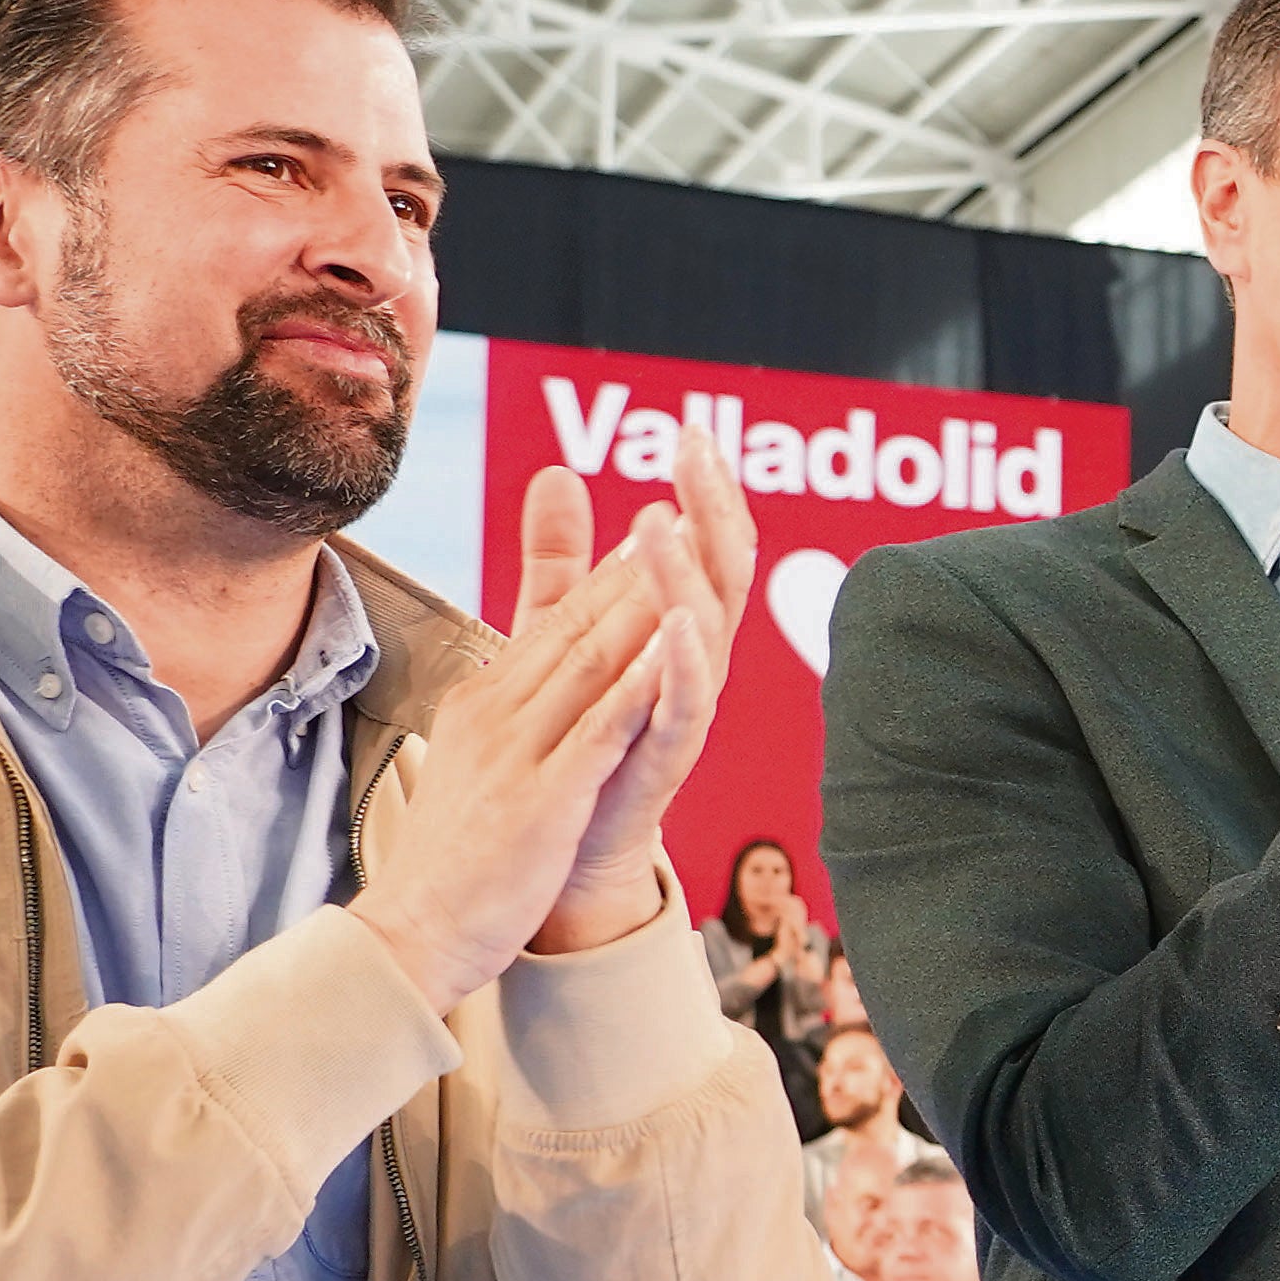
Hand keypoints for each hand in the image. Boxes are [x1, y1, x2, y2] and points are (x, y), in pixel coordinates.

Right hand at [349, 449, 716, 1013]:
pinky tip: (675, 648)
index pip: (557, 623)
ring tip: (688, 540)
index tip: (659, 519)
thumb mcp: (474, 763)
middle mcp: (500, 712)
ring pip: (592, 661)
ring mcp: (520, 753)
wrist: (409, 935)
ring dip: (642, 598)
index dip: (613, 569)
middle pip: (580, 624)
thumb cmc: (451, 859)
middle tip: (690, 500)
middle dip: (637, 561)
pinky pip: (599, 731)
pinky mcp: (542, 800)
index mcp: (487, 701)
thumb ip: (505, 706)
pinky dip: (637, 686)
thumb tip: (513, 667)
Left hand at [537, 426, 754, 955]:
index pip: (705, 546)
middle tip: (696, 451)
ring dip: (686, 575)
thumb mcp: (563, 633)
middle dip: (713, 509)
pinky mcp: (663, 761)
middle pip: (722, 574)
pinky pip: (686, 708)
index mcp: (674, 630)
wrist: (565, 848)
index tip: (691, 432)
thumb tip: (557, 472)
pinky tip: (678, 624)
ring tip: (665, 520)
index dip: (706, 491)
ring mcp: (684, 712)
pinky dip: (686, 667)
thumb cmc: (577, 740)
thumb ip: (562, 560)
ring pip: (705, 632)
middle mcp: (693, 665)